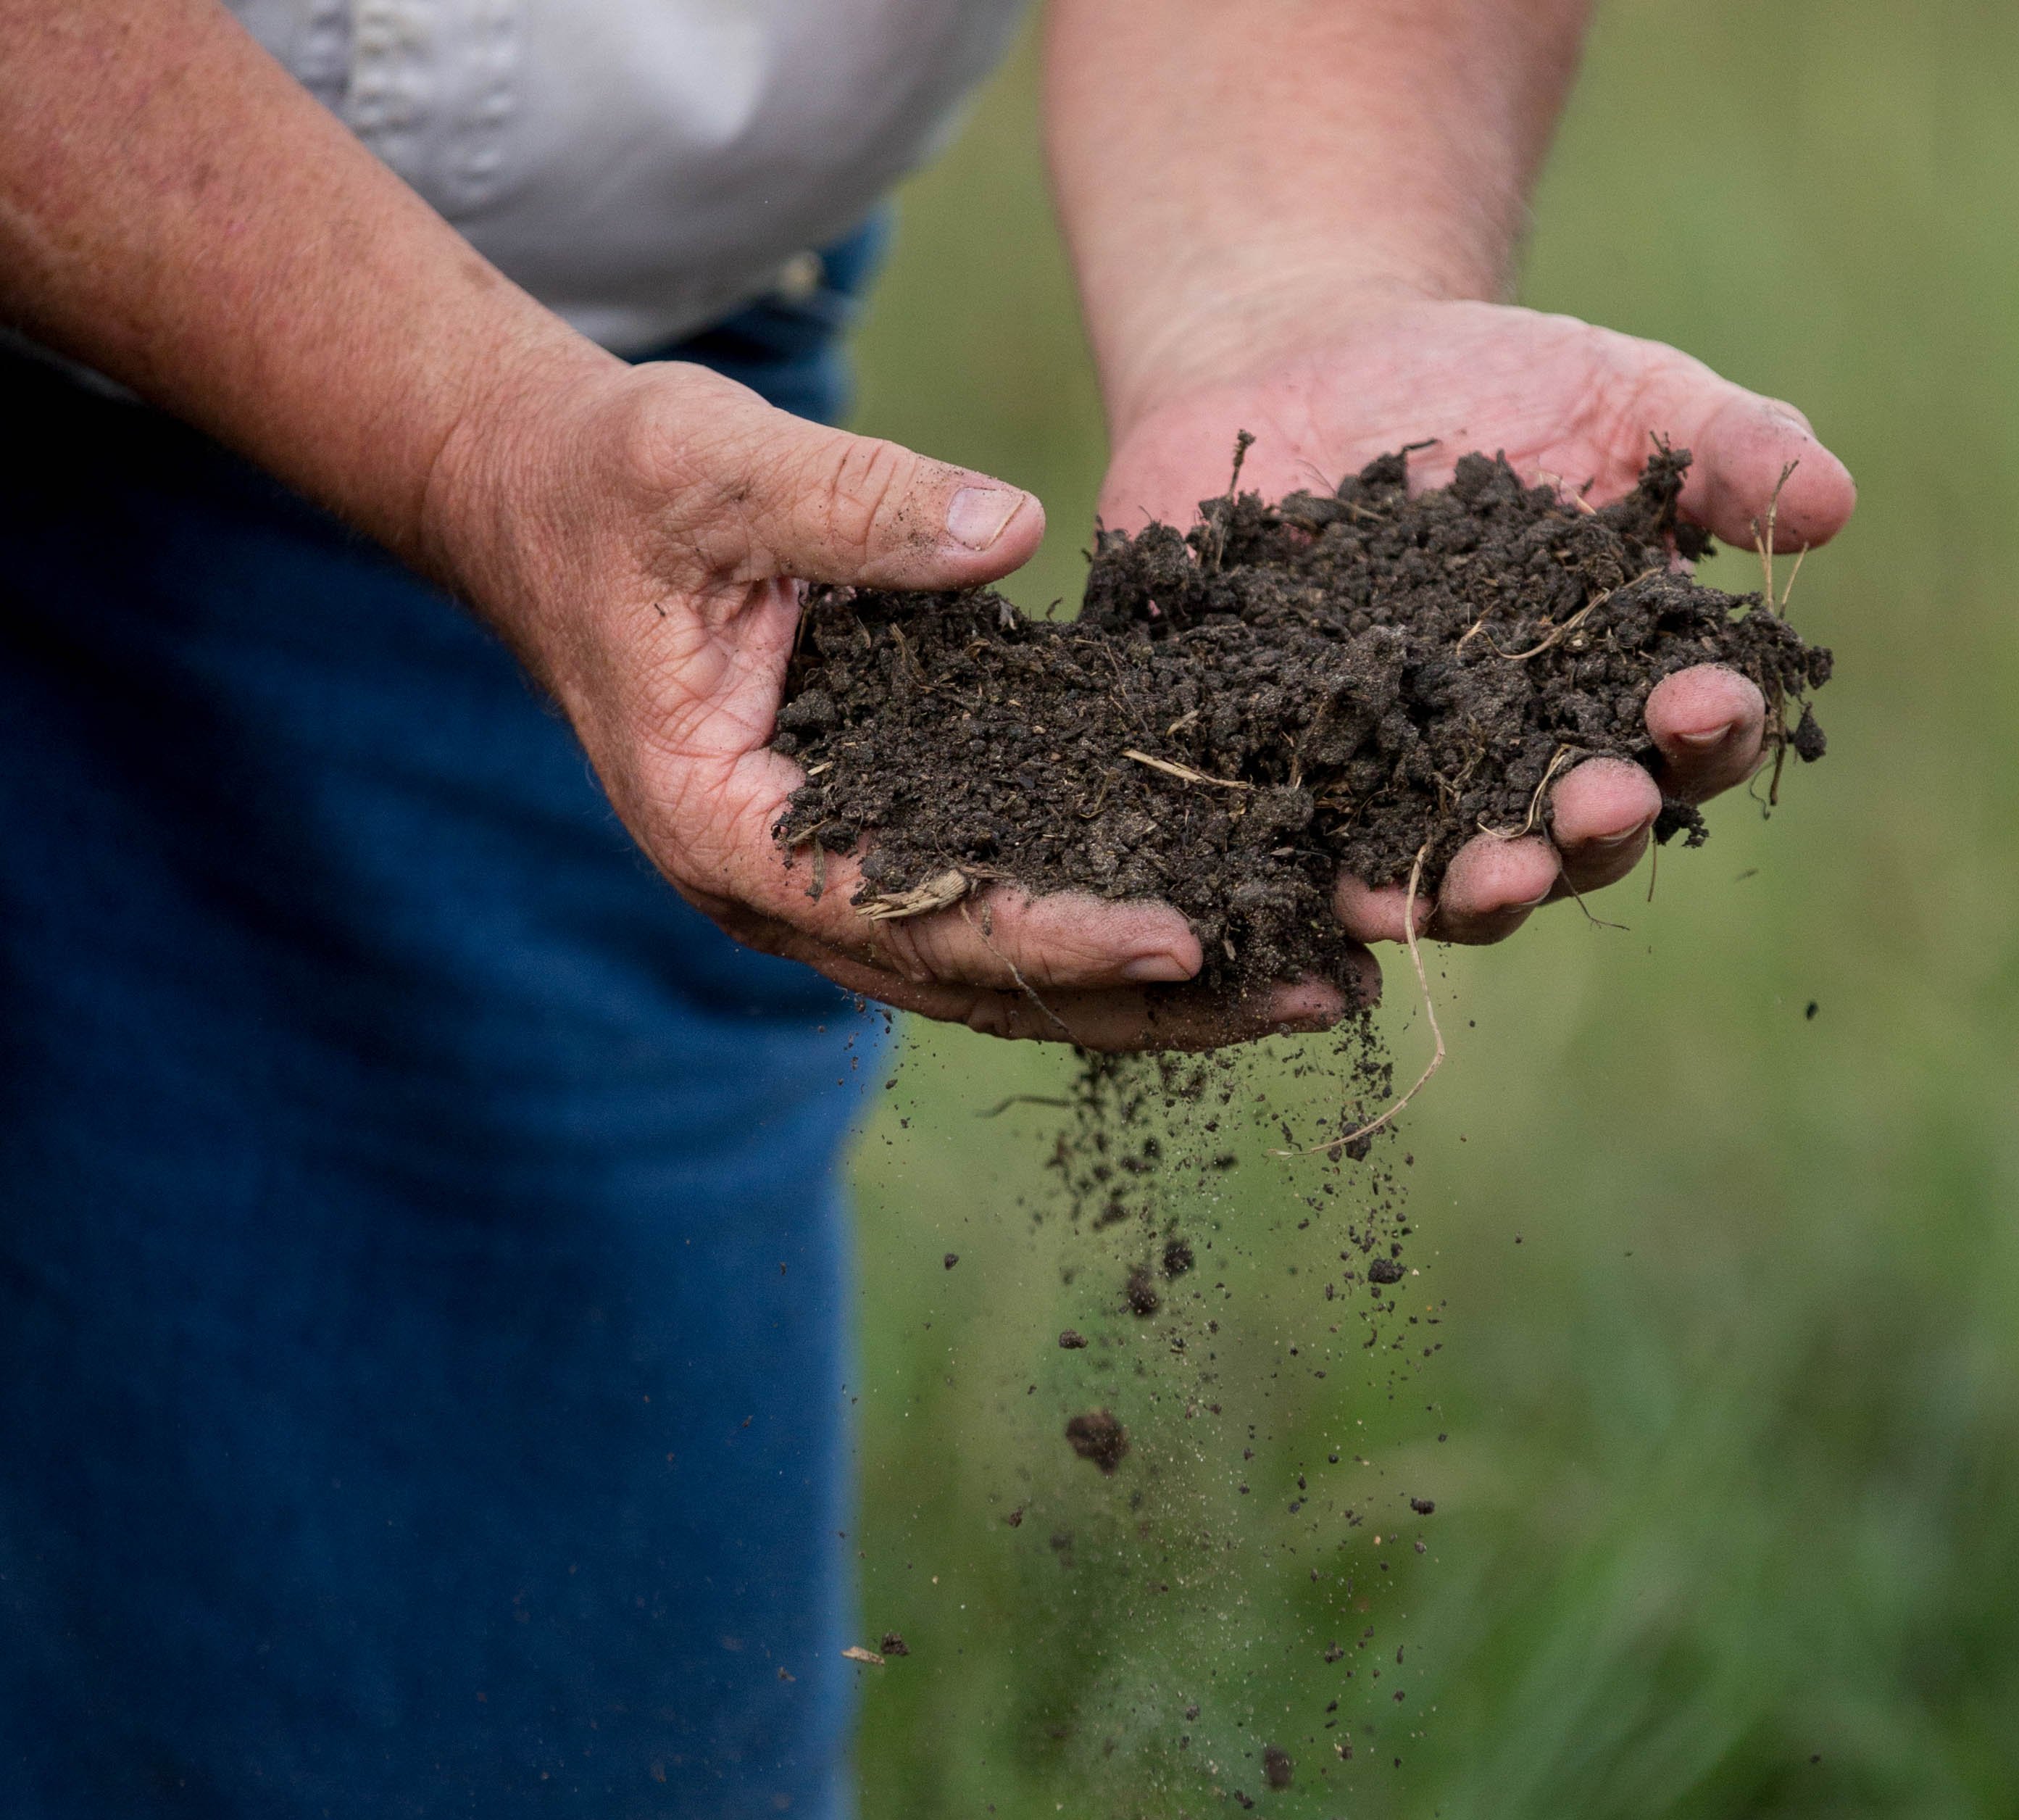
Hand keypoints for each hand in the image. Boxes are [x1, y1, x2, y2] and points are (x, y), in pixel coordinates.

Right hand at [421, 355, 1346, 1047]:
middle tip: (1319, 997)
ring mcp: (826, 880)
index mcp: (726, 827)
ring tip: (1315, 984)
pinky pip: (1005, 910)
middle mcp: (778, 890)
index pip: (910, 915)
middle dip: (1155, 999)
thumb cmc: (615, 483)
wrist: (544, 501)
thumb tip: (1008, 527)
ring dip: (1160, 988)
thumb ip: (852, 502)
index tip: (1189, 936)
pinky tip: (1238, 914)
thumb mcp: (714, 466)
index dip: (1052, 933)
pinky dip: (1112, 921)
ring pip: (1008, 973)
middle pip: (987, 983)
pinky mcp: (873, 842)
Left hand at [1097, 292, 1855, 946]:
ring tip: (1488, 880)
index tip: (1702, 698)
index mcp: (1637, 688)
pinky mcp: (1307, 782)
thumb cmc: (1508, 388)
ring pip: (1463, 876)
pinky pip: (1322, 856)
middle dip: (1599, 830)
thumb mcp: (1629, 395)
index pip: (1697, 738)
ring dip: (1483, 892)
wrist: (1323, 363)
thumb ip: (1729, 447)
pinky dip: (1334, 882)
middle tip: (1599, 807)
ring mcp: (1420, 786)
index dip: (1711, 730)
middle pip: (1588, 836)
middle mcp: (1537, 765)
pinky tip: (1337, 891)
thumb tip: (1831, 500)